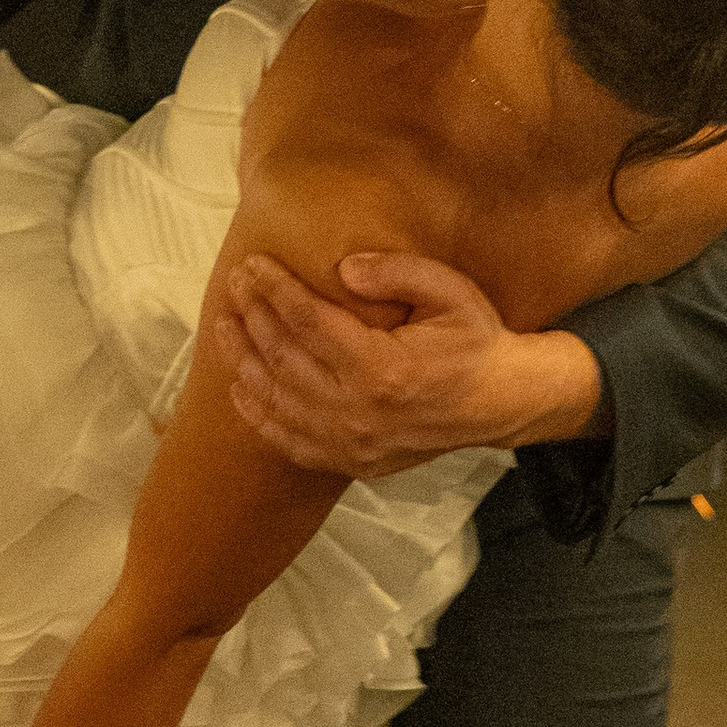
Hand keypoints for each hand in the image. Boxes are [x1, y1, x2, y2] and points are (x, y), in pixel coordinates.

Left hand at [214, 250, 607, 473]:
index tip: (252, 265)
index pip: (307, 321)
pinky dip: (259, 415)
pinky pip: (290, 441)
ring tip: (225, 326)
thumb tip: (343, 267)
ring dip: (243, 361)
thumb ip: (397, 273)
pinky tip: (240, 388)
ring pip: (277, 400)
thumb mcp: (449, 293)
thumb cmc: (476, 342)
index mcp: (382, 367)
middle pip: (282, 358)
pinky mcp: (351, 461)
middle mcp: (358, 410)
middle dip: (253, 316)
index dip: (274, 290)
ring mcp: (352, 442)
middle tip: (236, 286)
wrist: (501, 403)